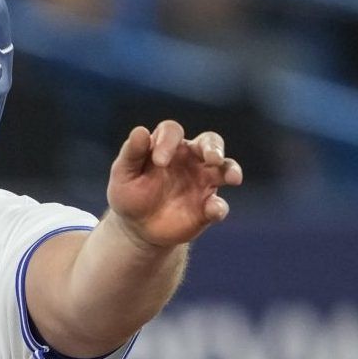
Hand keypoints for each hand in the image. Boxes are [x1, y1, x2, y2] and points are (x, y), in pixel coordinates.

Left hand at [105, 120, 240, 249]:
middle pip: (210, 142)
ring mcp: (203, 182)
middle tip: (212, 158)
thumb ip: (132, 153)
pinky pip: (218, 205)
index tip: (159, 162)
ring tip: (233, 178)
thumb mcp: (124, 174)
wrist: (136, 228)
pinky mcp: (207, 207)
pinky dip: (218, 207)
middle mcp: (190, 159)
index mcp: (167, 146)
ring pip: (225, 168)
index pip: (172, 131)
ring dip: (231, 170)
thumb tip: (140, 130)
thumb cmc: (130, 194)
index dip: (168, 141)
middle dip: (214, 148)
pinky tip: (212, 210)